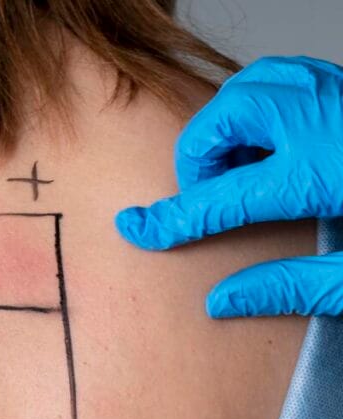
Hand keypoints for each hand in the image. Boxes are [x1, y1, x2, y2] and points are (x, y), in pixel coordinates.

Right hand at [115, 56, 342, 317]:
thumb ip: (293, 286)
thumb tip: (223, 301)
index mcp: (321, 176)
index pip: (220, 198)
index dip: (171, 218)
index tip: (136, 227)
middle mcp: (327, 122)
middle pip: (225, 119)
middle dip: (200, 156)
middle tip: (215, 193)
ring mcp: (340, 96)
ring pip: (250, 86)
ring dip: (230, 126)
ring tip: (246, 167)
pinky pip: (284, 77)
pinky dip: (263, 105)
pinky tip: (280, 143)